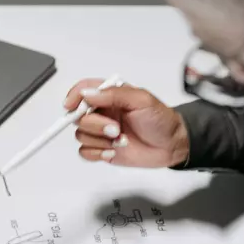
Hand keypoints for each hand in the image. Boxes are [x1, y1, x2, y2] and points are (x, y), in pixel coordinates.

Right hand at [63, 80, 189, 166]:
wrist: (172, 145)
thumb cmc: (160, 120)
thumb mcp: (141, 100)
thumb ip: (114, 94)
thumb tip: (87, 94)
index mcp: (110, 96)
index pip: (83, 90)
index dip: (74, 96)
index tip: (72, 106)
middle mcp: (102, 112)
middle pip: (78, 116)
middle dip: (95, 124)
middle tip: (115, 129)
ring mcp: (101, 132)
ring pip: (81, 135)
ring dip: (100, 140)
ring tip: (121, 140)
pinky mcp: (102, 149)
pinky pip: (85, 152)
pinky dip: (97, 153)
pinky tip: (113, 151)